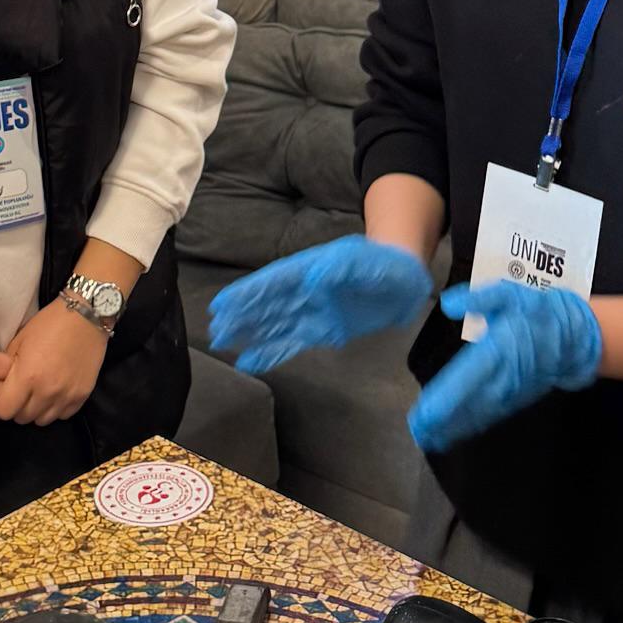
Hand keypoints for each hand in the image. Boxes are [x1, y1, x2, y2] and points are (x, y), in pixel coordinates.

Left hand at [0, 302, 105, 425]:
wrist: (85, 317)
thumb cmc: (48, 325)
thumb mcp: (19, 341)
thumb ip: (7, 369)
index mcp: (27, 377)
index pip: (3, 411)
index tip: (0, 397)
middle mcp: (46, 392)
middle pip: (22, 418)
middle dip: (16, 408)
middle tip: (19, 393)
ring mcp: (66, 396)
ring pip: (42, 421)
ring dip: (36, 410)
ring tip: (37, 394)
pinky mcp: (81, 396)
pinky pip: (62, 415)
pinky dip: (55, 408)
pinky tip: (54, 393)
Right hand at [207, 237, 433, 373]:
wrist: (407, 282)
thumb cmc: (385, 264)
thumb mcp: (368, 262)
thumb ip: (342, 268)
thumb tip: (313, 278)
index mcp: (311, 270)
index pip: (274, 283)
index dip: (248, 293)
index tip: (222, 304)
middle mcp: (306, 292)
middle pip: (268, 305)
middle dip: (242, 316)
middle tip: (216, 330)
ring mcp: (313, 312)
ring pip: (275, 324)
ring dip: (251, 334)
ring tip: (224, 344)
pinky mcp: (324, 331)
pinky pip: (292, 342)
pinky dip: (271, 352)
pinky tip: (250, 361)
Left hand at [409, 280, 602, 453]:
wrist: (578, 337)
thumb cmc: (538, 312)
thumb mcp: (510, 295)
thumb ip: (479, 299)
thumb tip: (448, 304)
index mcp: (499, 350)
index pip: (467, 377)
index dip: (446, 397)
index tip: (425, 413)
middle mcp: (504, 377)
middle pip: (469, 404)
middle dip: (443, 420)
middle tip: (418, 433)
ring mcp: (512, 392)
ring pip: (479, 414)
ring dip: (454, 427)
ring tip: (429, 438)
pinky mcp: (517, 399)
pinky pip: (490, 415)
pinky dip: (471, 426)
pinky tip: (454, 432)